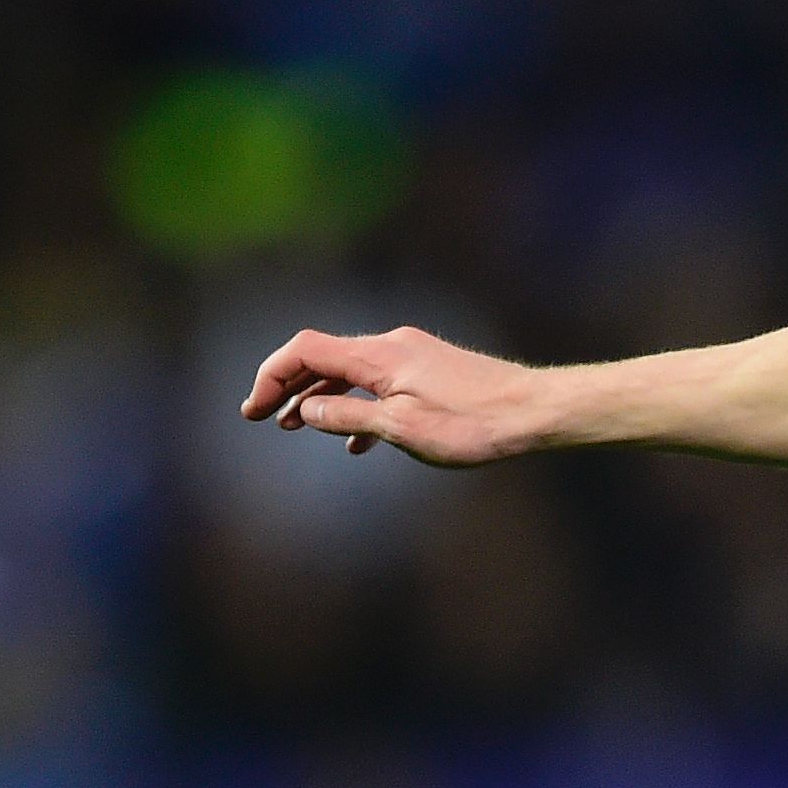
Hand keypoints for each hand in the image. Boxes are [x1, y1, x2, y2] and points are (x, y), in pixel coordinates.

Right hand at [240, 326, 544, 466]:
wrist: (535, 411)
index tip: (253, 409)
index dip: (272, 375)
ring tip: (295, 427)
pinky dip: (355, 403)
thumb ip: (351, 416)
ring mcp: (411, 355)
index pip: (305, 350)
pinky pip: (378, 382)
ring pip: (350, 370)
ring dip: (319, 396)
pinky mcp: (429, 370)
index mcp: (379, 355)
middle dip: (287, 386)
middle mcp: (391, 345)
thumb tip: (306, 411)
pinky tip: (354, 442)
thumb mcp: (403, 429)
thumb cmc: (473, 424)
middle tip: (260, 417)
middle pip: (322, 356)